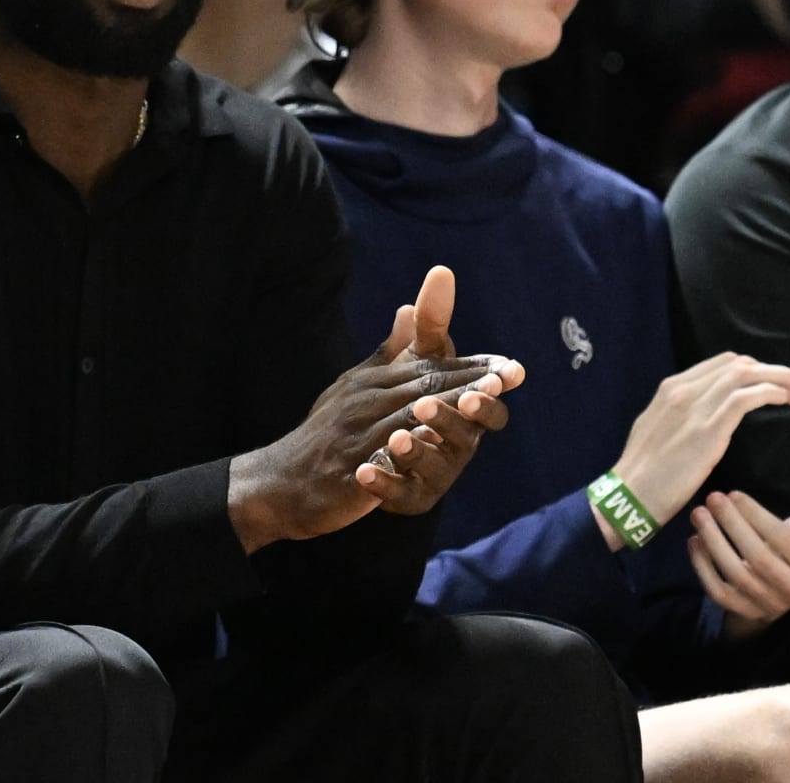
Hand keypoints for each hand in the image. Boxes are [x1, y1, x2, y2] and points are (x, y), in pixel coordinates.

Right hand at [228, 266, 522, 552]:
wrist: (279, 482)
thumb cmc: (324, 434)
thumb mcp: (355, 385)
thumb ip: (389, 352)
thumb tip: (409, 307)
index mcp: (370, 381)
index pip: (427, 368)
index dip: (470, 367)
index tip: (510, 368)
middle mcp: (363, 403)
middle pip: (422, 389)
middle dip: (466, 383)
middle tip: (505, 379)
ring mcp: (354, 438)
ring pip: (406, 420)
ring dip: (444, 412)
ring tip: (479, 406)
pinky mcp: (348, 473)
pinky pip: (381, 463)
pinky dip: (405, 454)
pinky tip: (431, 450)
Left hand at [356, 266, 521, 514]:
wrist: (350, 452)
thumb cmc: (401, 399)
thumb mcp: (412, 360)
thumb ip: (429, 324)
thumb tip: (440, 274)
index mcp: (465, 411)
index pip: (488, 402)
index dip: (492, 389)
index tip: (499, 375)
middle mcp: (458, 444)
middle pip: (467, 435)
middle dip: (450, 418)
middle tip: (426, 405)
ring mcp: (436, 474)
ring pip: (437, 467)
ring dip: (418, 451)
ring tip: (396, 438)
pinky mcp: (409, 497)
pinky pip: (402, 494)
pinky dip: (386, 483)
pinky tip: (365, 471)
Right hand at [595, 351, 789, 548]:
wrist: (631, 494)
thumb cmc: (644, 471)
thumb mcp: (658, 428)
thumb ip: (681, 415)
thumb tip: (704, 415)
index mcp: (671, 388)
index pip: (720, 363)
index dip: (752, 368)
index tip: (771, 381)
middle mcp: (682, 389)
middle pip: (737, 364)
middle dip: (770, 370)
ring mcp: (695, 407)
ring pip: (744, 375)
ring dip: (777, 378)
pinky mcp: (708, 429)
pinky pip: (746, 398)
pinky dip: (769, 393)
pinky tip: (784, 399)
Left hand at [688, 490, 789, 637]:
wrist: (785, 584)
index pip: (784, 541)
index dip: (757, 517)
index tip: (734, 494)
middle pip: (759, 557)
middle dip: (732, 524)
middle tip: (712, 498)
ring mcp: (770, 605)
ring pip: (737, 574)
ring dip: (713, 541)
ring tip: (699, 514)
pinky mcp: (746, 612)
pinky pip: (719, 592)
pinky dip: (703, 566)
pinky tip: (694, 541)